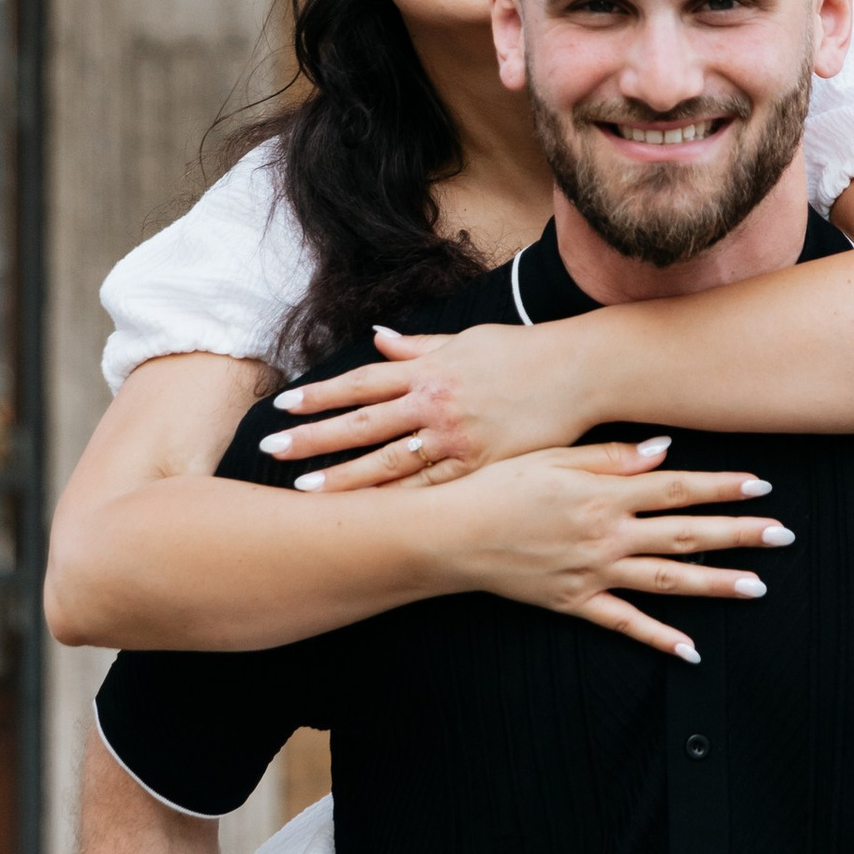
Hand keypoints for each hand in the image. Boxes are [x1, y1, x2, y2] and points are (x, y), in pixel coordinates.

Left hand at [256, 324, 590, 487]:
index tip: (284, 406)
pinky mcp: (480, 464)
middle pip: (363, 423)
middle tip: (273, 448)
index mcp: (429, 370)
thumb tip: (376, 339)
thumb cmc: (522, 353)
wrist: (580, 371)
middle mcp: (435, 402)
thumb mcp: (466, 340)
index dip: (320, 395)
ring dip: (344, 476)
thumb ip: (418, 346)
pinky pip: (430, 488)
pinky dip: (396, 501)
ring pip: (388, 462)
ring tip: (306, 488)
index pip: (361, 382)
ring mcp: (456, 437)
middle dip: (315, 437)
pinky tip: (368, 513)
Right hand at [426, 438, 791, 661]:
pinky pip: (625, 624)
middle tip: (783, 535)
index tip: (762, 486)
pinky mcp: (576, 602)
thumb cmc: (497, 486)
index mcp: (604, 492)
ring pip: (667, 580)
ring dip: (716, 583)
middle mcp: (607, 533)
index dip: (722, 487)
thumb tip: (664, 451)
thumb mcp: (553, 458)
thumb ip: (611, 456)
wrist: (451, 534)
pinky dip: (660, 639)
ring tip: (758, 587)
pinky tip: (692, 650)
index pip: (677, 488)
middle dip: (739, 534)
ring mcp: (594, 571)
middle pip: (685, 533)